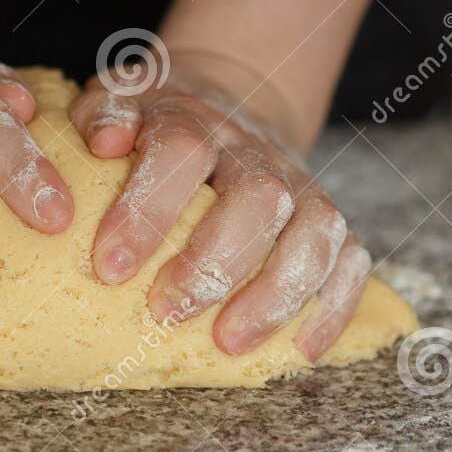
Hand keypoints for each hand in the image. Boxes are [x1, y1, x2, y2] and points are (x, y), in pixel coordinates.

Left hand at [68, 61, 369, 360]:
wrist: (229, 103)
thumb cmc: (155, 127)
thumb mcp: (117, 105)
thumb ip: (100, 116)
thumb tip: (107, 141)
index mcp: (194, 120)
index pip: (180, 152)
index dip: (147, 210)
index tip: (110, 267)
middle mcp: (254, 150)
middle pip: (258, 196)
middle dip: (214, 263)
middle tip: (166, 312)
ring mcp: (300, 184)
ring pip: (314, 230)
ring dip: (275, 293)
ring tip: (229, 342)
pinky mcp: (327, 221)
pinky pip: (350, 259)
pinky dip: (333, 306)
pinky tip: (300, 348)